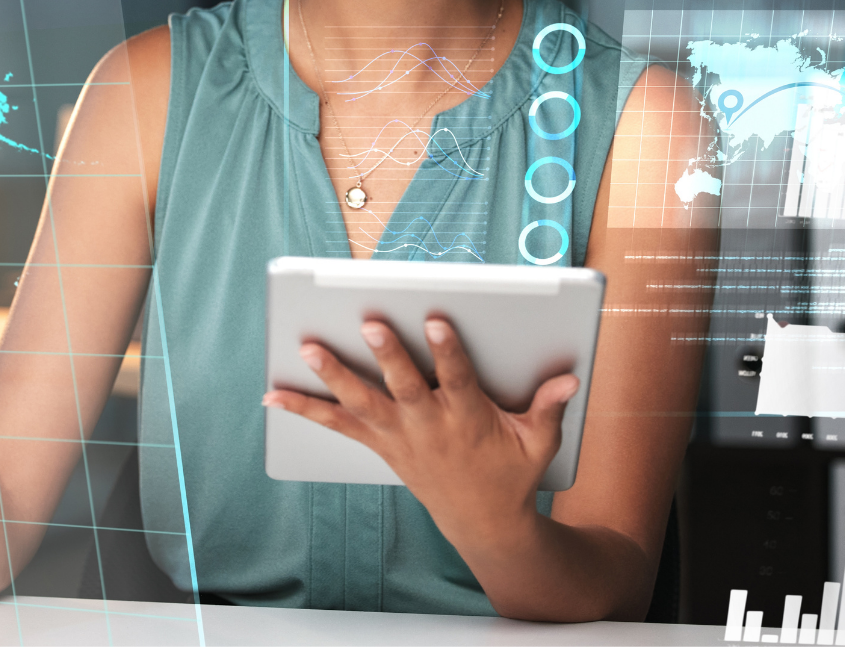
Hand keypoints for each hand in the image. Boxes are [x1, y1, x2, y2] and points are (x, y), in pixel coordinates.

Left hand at [262, 318, 578, 533]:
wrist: (482, 523)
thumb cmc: (511, 474)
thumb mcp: (538, 444)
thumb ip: (549, 407)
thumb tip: (570, 377)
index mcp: (468, 419)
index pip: (458, 380)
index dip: (448, 351)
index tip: (436, 320)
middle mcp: (428, 427)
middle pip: (404, 387)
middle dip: (388, 355)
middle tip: (371, 323)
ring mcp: (399, 437)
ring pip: (362, 404)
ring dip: (333, 376)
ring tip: (308, 348)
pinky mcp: (379, 445)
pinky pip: (336, 426)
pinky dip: (304, 409)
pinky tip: (273, 394)